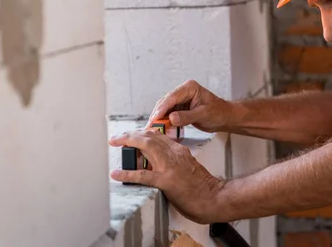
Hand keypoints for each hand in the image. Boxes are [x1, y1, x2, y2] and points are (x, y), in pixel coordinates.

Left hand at [109, 129, 225, 223]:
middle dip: (131, 134)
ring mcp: (170, 166)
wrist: (216, 198)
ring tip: (115, 142)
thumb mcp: (189, 167)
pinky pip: (143, 175)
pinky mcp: (166, 181)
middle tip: (117, 136)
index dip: (142, 133)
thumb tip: (157, 163)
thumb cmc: (204, 187)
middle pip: (150, 136)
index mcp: (180, 150)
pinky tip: (117, 174)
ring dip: (128, 142)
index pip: (158, 135)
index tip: (132, 134)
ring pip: (146, 146)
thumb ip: (175, 161)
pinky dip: (128, 173)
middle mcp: (175, 153)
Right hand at [146, 80, 235, 132]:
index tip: (155, 118)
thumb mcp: (203, 115)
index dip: (162, 108)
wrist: (225, 117)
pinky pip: (169, 114)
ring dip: (159, 118)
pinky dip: (165, 121)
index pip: (172, 97)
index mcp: (190, 88)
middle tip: (150, 125)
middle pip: (166, 102)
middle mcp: (184, 91)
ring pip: (165, 108)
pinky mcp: (181, 108)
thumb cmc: (219, 112)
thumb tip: (171, 118)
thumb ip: (187, 117)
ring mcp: (181, 99)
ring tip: (153, 128)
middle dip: (157, 114)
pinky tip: (161, 128)